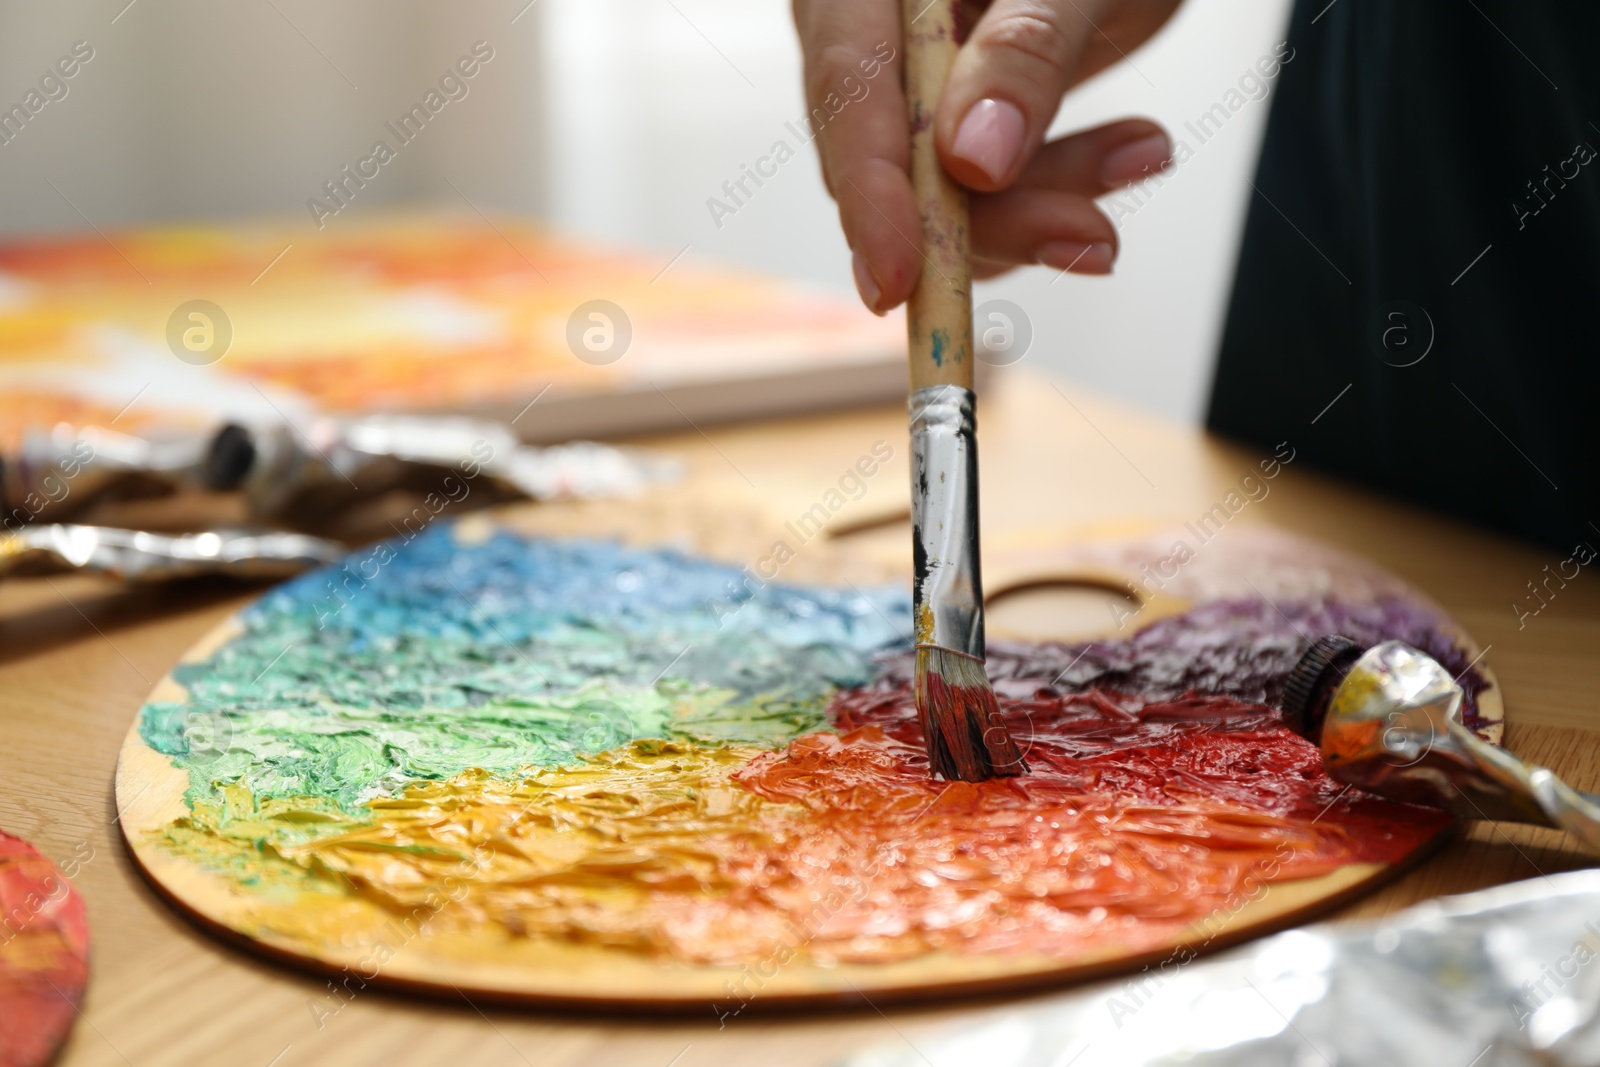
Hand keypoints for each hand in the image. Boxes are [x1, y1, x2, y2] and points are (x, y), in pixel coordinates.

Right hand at [793, 0, 1182, 311]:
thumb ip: (1025, 52)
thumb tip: (971, 162)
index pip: (846, 86)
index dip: (868, 190)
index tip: (901, 275)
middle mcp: (870, 28)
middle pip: (891, 162)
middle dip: (992, 217)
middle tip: (1088, 234)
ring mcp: (908, 81)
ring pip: (940, 197)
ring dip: (1044, 206)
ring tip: (1138, 155)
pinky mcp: (950, 121)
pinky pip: (980, 195)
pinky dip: (1056, 195)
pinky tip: (1123, 155)